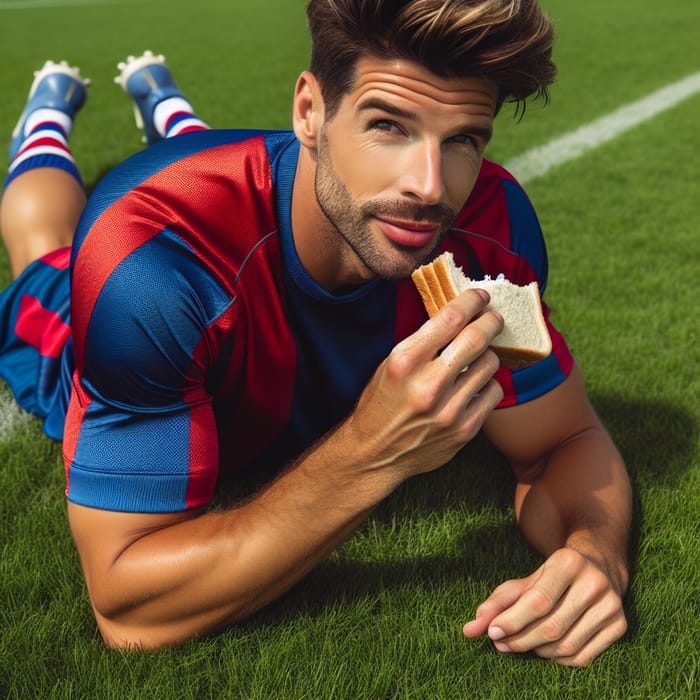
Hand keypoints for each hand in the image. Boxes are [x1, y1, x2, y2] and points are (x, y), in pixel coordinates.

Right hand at [345, 289, 503, 481]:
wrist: (375, 453)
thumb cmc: (381, 403)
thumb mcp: (390, 364)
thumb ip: (423, 342)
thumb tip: (460, 316)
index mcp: (405, 361)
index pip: (450, 319)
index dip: (471, 301)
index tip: (481, 296)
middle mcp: (428, 384)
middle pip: (477, 339)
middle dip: (491, 322)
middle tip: (494, 318)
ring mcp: (449, 410)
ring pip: (490, 365)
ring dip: (487, 356)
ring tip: (476, 359)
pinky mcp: (464, 430)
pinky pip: (493, 393)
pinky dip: (487, 384)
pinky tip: (474, 386)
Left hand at [462, 547, 627, 666]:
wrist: (597, 564)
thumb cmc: (553, 575)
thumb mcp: (526, 580)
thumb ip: (497, 602)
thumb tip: (469, 630)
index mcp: (568, 562)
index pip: (538, 601)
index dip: (513, 621)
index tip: (492, 632)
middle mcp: (594, 582)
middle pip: (552, 626)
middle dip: (521, 640)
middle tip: (501, 644)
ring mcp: (612, 605)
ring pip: (567, 645)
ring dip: (537, 651)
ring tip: (521, 645)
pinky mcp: (620, 625)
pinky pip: (584, 657)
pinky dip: (559, 660)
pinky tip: (545, 650)